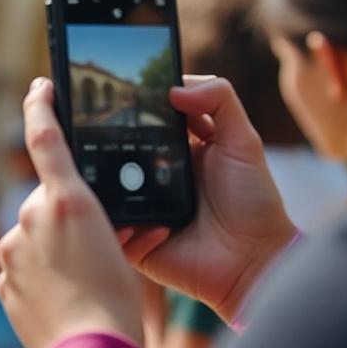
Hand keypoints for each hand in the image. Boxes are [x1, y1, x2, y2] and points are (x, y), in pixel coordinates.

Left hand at [0, 78, 143, 347]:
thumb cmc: (118, 304)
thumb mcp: (119, 250)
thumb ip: (92, 225)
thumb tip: (79, 224)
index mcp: (68, 200)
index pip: (46, 137)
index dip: (40, 106)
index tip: (39, 87)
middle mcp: (31, 216)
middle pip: (46, 205)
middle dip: (65, 222)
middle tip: (93, 254)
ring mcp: (11, 248)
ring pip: (32, 239)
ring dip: (53, 254)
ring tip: (82, 287)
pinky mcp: (2, 279)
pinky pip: (22, 270)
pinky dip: (40, 280)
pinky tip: (63, 302)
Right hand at [117, 76, 296, 321]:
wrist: (257, 259)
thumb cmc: (253, 201)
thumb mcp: (243, 141)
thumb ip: (219, 100)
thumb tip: (173, 88)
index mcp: (170, 151)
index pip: (137, 123)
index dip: (122, 110)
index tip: (104, 94)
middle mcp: (148, 179)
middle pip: (110, 155)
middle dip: (98, 145)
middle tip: (89, 133)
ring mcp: (138, 211)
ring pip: (102, 193)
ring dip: (102, 186)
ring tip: (111, 180)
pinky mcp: (135, 244)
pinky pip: (114, 232)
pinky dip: (125, 228)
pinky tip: (152, 224)